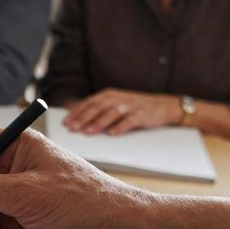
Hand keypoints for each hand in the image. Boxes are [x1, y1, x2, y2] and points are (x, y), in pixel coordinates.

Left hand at [63, 88, 179, 134]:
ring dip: (98, 123)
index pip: (89, 103)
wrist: (163, 106)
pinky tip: (112, 134)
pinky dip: (120, 127)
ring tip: (88, 132)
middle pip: (97, 107)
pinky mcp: (142, 114)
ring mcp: (130, 106)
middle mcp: (118, 98)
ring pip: (111, 113)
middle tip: (72, 128)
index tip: (65, 122)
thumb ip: (98, 108)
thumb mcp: (115, 103)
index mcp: (109, 94)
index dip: (76, 113)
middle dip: (83, 118)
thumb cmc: (134, 106)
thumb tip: (75, 114)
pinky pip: (130, 121)